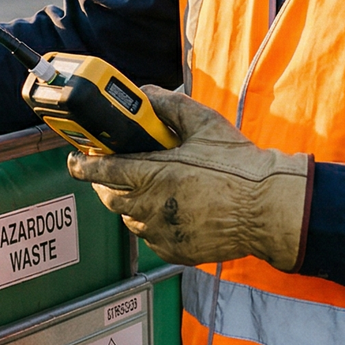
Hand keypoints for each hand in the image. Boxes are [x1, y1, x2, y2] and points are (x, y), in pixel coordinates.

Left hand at [66, 87, 311, 269]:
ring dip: (131, 203)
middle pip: (108, 197)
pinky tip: (171, 209)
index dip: (82, 164)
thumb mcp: (204, 124)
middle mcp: (150, 207)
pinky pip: (151, 237)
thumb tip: (145, 94)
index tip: (76, 159)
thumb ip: (169, 106)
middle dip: (104, 183)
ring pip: (129, 218)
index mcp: (152, 174)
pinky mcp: (174, 251)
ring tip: (150, 188)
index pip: (100, 170)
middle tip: (113, 171)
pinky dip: (153, 223)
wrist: (268, 208)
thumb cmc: (239, 167)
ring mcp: (161, 233)